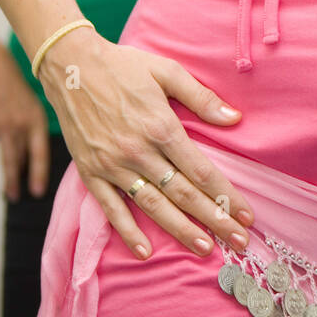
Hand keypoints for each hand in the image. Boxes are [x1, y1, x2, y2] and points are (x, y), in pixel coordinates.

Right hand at [0, 42, 50, 199]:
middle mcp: (22, 124)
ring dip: (9, 179)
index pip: (42, 152)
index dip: (41, 172)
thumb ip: (32, 128)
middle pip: (23, 158)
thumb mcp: (33, 104)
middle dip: (24, 180)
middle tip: (24, 198)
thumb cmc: (14, 87)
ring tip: (11, 195)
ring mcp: (3, 125)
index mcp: (37, 120)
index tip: (40, 191)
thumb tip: (31, 153)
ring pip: (8, 158)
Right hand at [38, 27, 253, 259]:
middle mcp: (138, 151)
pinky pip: (111, 208)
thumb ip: (201, 98)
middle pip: (183, 194)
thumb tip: (235, 118)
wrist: (69, 65)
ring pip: (153, 206)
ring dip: (180, 231)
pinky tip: (144, 252)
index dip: (226, 196)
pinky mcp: (90, 172)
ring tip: (205, 249)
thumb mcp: (167, 71)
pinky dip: (127, 231)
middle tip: (239, 242)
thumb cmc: (123, 66)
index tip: (246, 215)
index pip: (201, 171)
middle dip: (214, 220)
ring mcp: (113, 165)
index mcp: (161, 127)